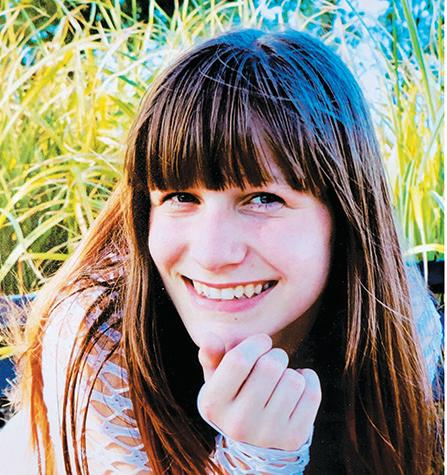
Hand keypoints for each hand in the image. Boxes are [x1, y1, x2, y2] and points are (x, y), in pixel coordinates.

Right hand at [197, 332, 320, 450]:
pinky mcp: (294, 439)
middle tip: (272, 361)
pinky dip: (308, 381)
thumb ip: (211, 355)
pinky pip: (312, 393)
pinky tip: (296, 388)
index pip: (239, 360)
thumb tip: (210, 337)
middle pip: (270, 366)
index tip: (262, 341)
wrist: (253, 443)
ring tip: (280, 380)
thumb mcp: (217, 377)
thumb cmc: (234, 396)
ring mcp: (267, 434)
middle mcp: (238, 424)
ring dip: (290, 371)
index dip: (256, 343)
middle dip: (276, 355)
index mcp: (213, 404)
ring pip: (294, 380)